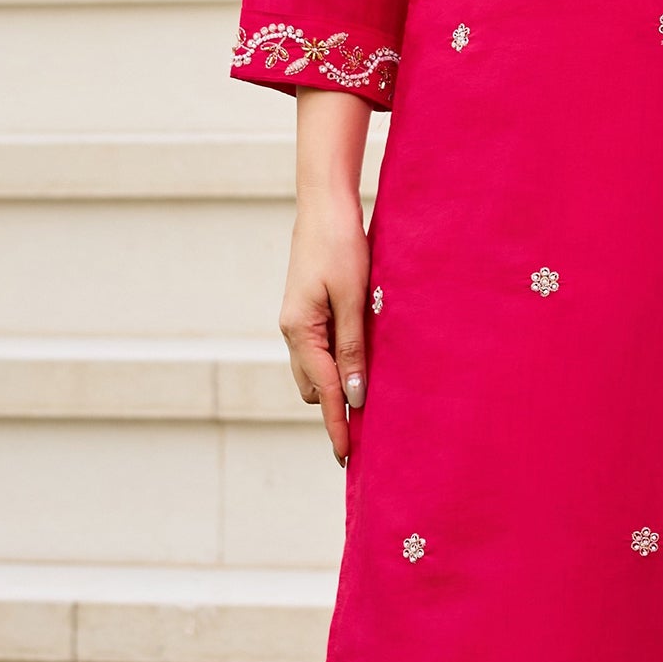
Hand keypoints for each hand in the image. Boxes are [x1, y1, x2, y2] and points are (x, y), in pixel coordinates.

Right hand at [282, 92, 372, 461]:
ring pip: (316, 369)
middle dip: (335, 409)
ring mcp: (298, 320)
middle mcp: (293, 330)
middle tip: (367, 433)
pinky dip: (338, 363)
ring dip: (338, 385)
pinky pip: (322, 348)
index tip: (347, 457)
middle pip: (313, 387)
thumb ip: (353, 349)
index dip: (337, 425)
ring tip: (369, 400)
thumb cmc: (340, 245)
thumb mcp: (352, 298)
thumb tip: (354, 397)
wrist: (325, 204)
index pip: (321, 391)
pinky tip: (361, 364)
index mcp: (299, 330)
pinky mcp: (309, 309)